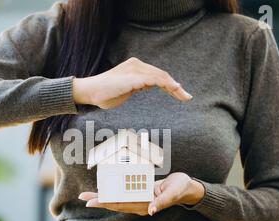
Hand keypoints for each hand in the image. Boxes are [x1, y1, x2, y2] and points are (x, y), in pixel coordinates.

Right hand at [72, 57, 192, 108]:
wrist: (90, 92)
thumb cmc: (105, 94)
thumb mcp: (126, 89)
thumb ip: (136, 86)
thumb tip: (145, 86)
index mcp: (135, 68)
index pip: (157, 75)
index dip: (170, 85)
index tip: (180, 95)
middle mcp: (137, 65)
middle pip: (162, 75)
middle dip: (176, 88)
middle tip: (188, 97)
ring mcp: (135, 70)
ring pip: (161, 76)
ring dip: (175, 87)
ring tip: (185, 96)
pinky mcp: (134, 77)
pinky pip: (154, 79)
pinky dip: (167, 84)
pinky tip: (175, 89)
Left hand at [78, 173, 204, 215]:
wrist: (186, 188)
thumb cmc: (180, 189)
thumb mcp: (173, 193)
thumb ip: (163, 202)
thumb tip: (152, 211)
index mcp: (145, 205)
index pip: (121, 205)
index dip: (106, 203)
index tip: (91, 202)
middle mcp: (139, 204)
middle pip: (115, 203)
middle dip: (99, 200)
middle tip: (82, 197)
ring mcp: (139, 199)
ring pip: (117, 199)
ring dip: (103, 197)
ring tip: (88, 194)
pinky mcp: (140, 193)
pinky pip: (123, 193)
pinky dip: (113, 191)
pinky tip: (104, 189)